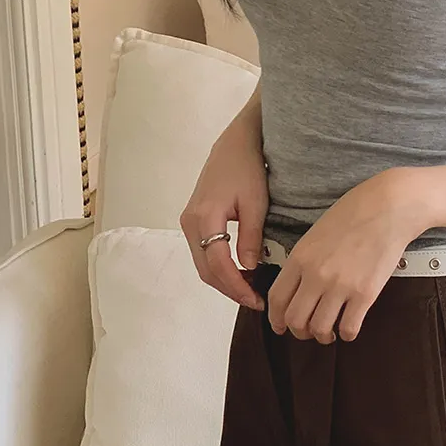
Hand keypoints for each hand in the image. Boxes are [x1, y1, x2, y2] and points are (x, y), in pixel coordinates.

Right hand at [180, 123, 267, 309]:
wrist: (235, 144)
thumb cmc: (248, 169)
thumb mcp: (255, 203)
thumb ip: (250, 237)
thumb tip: (248, 269)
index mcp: (204, 218)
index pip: (218, 264)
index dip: (236, 286)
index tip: (256, 299)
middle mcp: (190, 223)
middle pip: (206, 269)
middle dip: (230, 289)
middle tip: (255, 301)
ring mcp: (189, 223)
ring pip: (203, 264)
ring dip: (224, 281)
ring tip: (250, 291)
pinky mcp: (194, 222)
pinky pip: (204, 254)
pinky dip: (220, 268)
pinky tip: (240, 273)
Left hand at [268, 169, 429, 343]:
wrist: (388, 207)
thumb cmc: (355, 214)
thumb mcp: (315, 234)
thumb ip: (303, 261)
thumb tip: (298, 287)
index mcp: (300, 258)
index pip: (277, 299)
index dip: (276, 319)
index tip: (281, 326)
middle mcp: (316, 274)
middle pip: (295, 320)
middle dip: (299, 332)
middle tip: (308, 332)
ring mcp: (340, 285)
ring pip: (320, 329)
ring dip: (323, 337)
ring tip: (330, 333)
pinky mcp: (365, 293)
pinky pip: (349, 328)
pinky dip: (347, 334)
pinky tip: (349, 327)